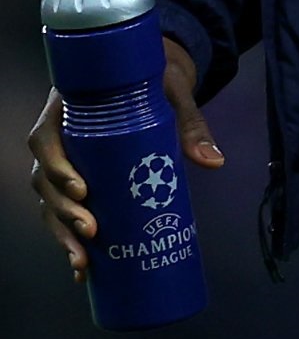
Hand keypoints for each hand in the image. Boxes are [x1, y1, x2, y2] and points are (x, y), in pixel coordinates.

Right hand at [31, 38, 220, 284]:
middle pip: (44, 178)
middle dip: (63, 209)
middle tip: (91, 230)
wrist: (151, 70)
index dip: (58, 167)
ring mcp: (64, 160)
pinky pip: (64, 209)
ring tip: (83, 261)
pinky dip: (70, 238)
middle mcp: (57, 137)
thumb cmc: (155, 77)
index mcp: (68, 108)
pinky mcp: (77, 179)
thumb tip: (214, 162)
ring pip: (49, 200)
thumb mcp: (172, 92)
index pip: (45, 138)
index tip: (83, 189)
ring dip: (61, 232)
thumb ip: (190, 124)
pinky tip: (83, 269)